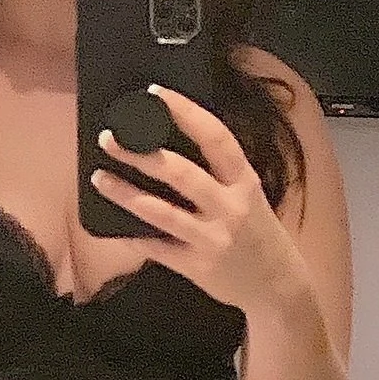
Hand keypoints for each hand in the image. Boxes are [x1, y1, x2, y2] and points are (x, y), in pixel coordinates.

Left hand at [89, 84, 308, 315]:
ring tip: (99, 178)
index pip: (215, 137)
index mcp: (244, 181)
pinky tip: (113, 225)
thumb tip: (171, 144)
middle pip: (181, 174)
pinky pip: (158, 249)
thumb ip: (219, 174)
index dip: (185, 112)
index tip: (155, 93)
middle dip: (142, 153)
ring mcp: (212, 239)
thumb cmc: (259, 234)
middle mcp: (229, 207)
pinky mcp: (197, 267)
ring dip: (126, 194)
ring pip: (161, 212)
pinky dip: (134, 236)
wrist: (279, 286)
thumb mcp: (250, 196)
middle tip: (109, 138)